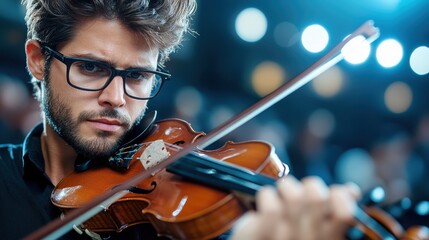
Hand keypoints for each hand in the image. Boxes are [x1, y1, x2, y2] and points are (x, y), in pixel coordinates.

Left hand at [230, 176, 360, 239]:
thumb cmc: (289, 236)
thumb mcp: (317, 227)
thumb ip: (334, 210)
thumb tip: (351, 190)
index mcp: (329, 238)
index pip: (345, 213)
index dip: (339, 196)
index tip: (330, 193)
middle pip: (316, 196)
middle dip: (309, 184)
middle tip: (300, 191)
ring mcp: (285, 238)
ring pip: (294, 197)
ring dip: (286, 186)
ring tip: (281, 193)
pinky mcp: (260, 234)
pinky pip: (271, 205)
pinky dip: (267, 195)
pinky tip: (266, 200)